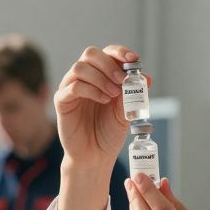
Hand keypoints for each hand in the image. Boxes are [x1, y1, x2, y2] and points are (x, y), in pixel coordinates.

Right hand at [55, 44, 149, 172]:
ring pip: (80, 68)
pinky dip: (91, 90)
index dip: (119, 52)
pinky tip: (103, 101)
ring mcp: (70, 88)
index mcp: (100, 76)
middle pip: (90, 53)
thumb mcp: (126, 111)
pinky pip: (73, 86)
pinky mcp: (62, 101)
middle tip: (122, 81)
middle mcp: (83, 78)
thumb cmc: (109, 133)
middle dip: (109, 64)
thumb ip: (134, 94)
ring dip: (100, 78)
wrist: (96, 156)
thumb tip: (148, 78)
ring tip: (113, 95)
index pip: (107, 53)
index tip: (133, 60)